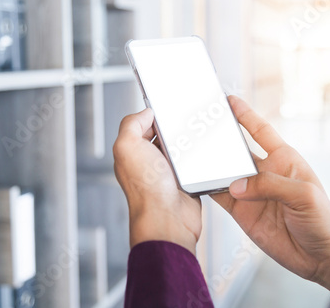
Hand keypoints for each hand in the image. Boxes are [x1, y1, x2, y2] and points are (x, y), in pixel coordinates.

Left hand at [113, 108, 201, 254]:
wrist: (168, 219)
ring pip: (182, 149)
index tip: (166, 109)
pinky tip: (202, 154)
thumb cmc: (146, 190)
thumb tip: (145, 113)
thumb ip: (131, 124)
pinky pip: (195, 164)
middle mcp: (149, 163)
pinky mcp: (187, 182)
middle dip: (174, 129)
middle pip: (165, 136)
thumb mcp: (127, 146)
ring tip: (195, 137)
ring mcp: (169, 174)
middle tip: (184, 123)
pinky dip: (200, 158)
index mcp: (133, 153)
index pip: (142, 126)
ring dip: (189, 143)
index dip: (154, 116)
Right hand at [212, 96, 329, 291]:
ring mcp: (251, 192)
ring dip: (210, 164)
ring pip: (225, 173)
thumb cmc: (322, 219)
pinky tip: (196, 181)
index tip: (229, 101)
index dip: (245, 115)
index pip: (261, 131)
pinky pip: (219, 196)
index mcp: (284, 159)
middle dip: (221, 139)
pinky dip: (206, 188)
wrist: (320, 256)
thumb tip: (236, 186)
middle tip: (201, 127)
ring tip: (192, 153)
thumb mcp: (303, 195)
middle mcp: (265, 172)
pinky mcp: (241, 212)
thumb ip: (269, 185)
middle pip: (237, 150)